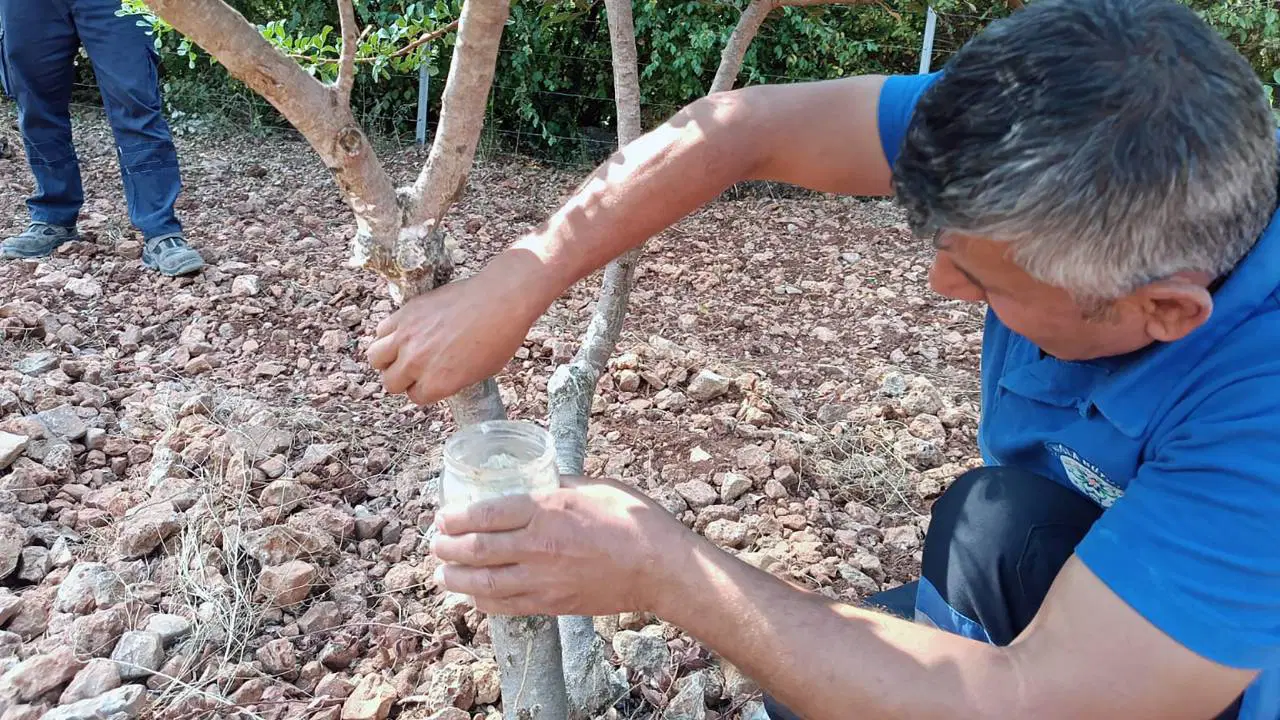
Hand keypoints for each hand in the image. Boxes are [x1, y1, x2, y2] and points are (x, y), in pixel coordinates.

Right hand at [366, 250, 552, 405]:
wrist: (499, 300)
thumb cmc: (499, 337)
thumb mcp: (480, 372)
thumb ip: (451, 380)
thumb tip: (438, 377)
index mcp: (437, 383)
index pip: (415, 396)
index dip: (423, 389)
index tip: (430, 380)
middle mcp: (417, 363)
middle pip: (390, 382)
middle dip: (402, 378)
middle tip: (414, 369)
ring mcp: (407, 337)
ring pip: (375, 358)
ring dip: (386, 359)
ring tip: (400, 353)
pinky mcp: (405, 313)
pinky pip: (381, 331)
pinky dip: (388, 334)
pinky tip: (402, 333)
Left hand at [430, 476, 692, 615]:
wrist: (659, 567)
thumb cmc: (633, 520)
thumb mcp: (592, 486)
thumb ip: (558, 486)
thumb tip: (535, 482)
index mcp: (546, 510)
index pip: (484, 514)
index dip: (455, 517)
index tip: (443, 517)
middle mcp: (537, 546)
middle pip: (474, 550)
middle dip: (446, 547)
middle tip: (436, 543)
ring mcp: (543, 579)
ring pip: (482, 583)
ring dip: (455, 578)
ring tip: (443, 572)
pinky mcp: (552, 604)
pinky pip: (505, 606)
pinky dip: (483, 600)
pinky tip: (474, 594)